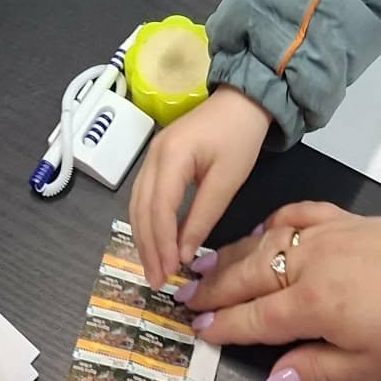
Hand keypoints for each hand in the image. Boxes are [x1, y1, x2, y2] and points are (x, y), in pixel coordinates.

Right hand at [129, 85, 271, 286]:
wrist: (242, 100)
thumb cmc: (239, 138)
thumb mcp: (227, 181)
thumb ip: (203, 217)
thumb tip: (182, 254)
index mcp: (171, 157)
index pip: (159, 208)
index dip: (161, 243)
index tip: (168, 272)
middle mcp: (153, 155)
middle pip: (141, 208)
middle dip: (147, 246)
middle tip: (156, 280)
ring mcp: (152, 155)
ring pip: (137, 203)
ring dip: (143, 237)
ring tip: (153, 268)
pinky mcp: (158, 158)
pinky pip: (144, 195)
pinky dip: (147, 221)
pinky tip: (154, 241)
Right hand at [180, 206, 380, 380]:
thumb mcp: (368, 367)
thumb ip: (314, 371)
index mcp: (311, 303)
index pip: (254, 316)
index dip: (223, 325)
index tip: (196, 330)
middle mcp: (309, 261)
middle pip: (250, 274)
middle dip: (214, 288)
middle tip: (184, 296)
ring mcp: (327, 233)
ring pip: (266, 241)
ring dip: (233, 253)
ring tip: (206, 263)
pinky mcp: (346, 218)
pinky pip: (299, 212)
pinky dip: (276, 219)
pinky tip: (264, 227)